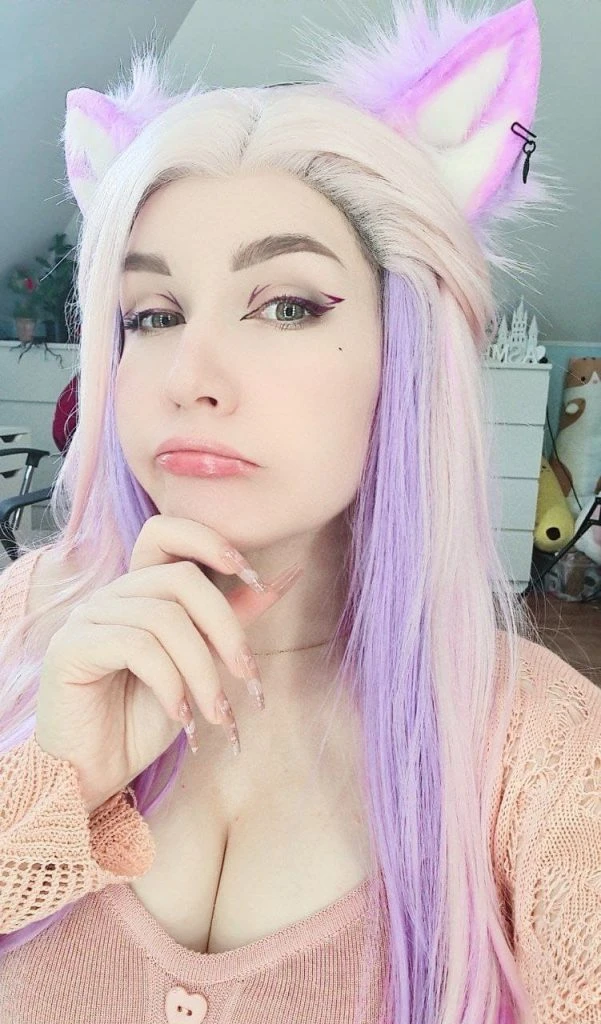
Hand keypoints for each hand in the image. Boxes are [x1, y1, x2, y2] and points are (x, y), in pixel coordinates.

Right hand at [35, 515, 302, 811]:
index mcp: (139, 589)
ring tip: (217, 714)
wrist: (94, 770)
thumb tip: (281, 579)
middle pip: (180, 578)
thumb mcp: (199, 664)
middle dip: (226, 627)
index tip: (254, 575)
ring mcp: (88, 617)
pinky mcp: (72, 648)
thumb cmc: (143, 717)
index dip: (209, 541)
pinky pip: (137, 647)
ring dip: (203, 671)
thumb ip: (230, 620)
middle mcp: (111, 594)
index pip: (165, 531)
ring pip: (165, 619)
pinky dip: (171, 684)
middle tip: (248, 676)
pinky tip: (182, 717)